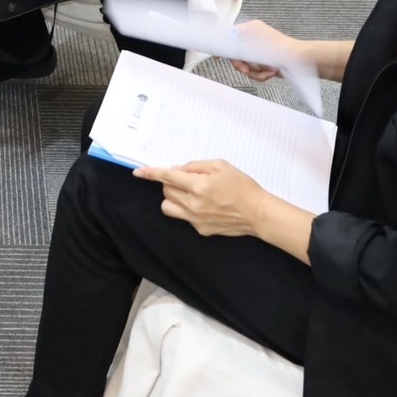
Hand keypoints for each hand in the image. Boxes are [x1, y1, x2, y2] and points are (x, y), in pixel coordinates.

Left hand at [134, 160, 267, 237]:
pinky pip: (183, 217)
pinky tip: (203, 206)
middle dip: (171, 183)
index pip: (167, 177)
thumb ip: (196, 166)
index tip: (138, 172)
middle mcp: (193, 204)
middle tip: (187, 179)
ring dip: (173, 197)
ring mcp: (195, 219)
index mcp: (198, 186)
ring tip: (189, 194)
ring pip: (168, 206)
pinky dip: (186, 208)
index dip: (150, 173)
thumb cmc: (241, 186)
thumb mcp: (220, 166)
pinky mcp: (200, 230)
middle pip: (166, 191)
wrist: (257, 213)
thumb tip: (177, 170)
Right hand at [226, 19, 300, 82]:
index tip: (218, 54)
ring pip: (246, 65)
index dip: (223, 45)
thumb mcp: (255, 42)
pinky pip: (255, 72)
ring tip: (266, 70)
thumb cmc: (281, 49)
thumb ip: (239, 39)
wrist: (299, 62)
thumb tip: (228, 34)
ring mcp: (259, 52)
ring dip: (255, 71)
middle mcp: (254, 39)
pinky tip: (271, 72)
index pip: (231, 35)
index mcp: (251, 29)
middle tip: (246, 68)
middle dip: (242, 64)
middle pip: (237, 54)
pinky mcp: (265, 62)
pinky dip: (262, 74)